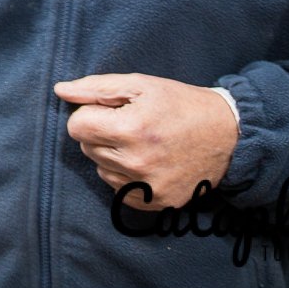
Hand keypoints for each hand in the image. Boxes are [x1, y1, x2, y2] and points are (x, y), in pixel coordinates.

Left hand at [55, 73, 238, 208]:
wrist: (228, 135)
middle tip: (129, 124)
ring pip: (100, 167)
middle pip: (86, 147)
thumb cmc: (179, 104)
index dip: (89, 114)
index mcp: (132, 129)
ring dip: (111, 153)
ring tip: (140, 141)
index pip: (76, 126)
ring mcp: (148, 187)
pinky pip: (117, 188)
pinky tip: (146, 160)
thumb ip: (95, 87)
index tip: (111, 110)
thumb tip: (61, 90)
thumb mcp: (140, 84)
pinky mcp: (157, 203)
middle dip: (100, 132)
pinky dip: (124, 174)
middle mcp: (138, 162)